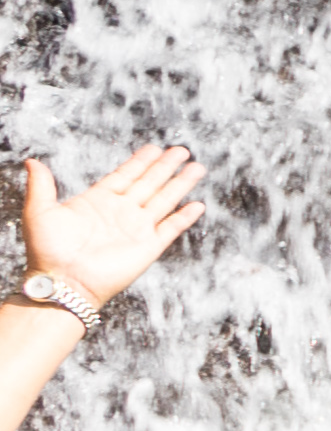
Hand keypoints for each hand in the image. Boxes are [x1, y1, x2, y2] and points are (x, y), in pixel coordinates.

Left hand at [19, 140, 199, 309]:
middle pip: (150, 183)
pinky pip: (172, 228)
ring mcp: (137, 229)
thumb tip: (32, 161)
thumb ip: (41, 185)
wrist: (64, 282)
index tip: (155, 148)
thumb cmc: (47, 250)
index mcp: (98, 201)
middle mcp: (121, 212)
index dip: (141, 161)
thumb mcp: (39, 211)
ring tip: (197, 168)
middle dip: (166, 166)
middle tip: (182, 150)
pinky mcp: (149, 246)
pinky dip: (185, 217)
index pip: (125, 175)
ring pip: (165, 200)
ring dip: (181, 184)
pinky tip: (198, 205)